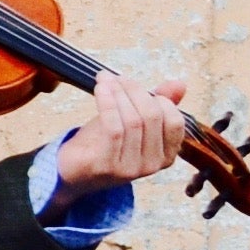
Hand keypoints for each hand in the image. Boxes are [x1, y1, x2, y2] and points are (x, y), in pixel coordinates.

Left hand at [54, 69, 187, 192]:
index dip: (157, 98)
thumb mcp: (132, 122)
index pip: (174, 121)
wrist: (69, 171)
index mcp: (166, 156)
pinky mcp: (109, 166)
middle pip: (152, 117)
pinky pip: (114, 128)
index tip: (134, 83)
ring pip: (133, 121)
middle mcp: (153, 165)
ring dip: (118, 94)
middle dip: (133, 91)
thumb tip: (180, 84)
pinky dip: (108, 103)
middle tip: (114, 78)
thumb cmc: (101, 144)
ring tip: (104, 80)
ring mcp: (131, 168)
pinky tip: (100, 90)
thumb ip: (157, 105)